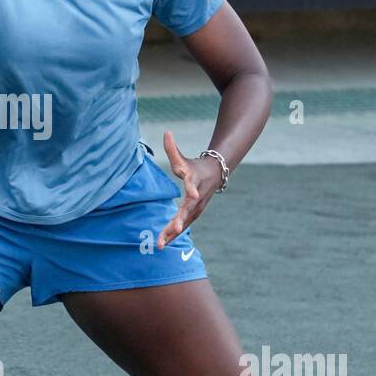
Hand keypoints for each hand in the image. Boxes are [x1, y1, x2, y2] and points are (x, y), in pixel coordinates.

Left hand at [157, 129, 224, 247]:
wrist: (214, 175)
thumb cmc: (194, 166)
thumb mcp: (183, 158)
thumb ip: (172, 148)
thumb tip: (166, 132)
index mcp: (195, 183)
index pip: (193, 188)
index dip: (192, 191)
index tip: (193, 195)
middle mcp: (197, 198)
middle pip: (189, 210)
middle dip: (181, 220)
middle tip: (175, 229)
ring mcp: (197, 207)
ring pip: (185, 221)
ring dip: (174, 232)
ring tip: (161, 244)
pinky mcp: (194, 214)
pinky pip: (183, 225)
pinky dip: (174, 234)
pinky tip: (163, 243)